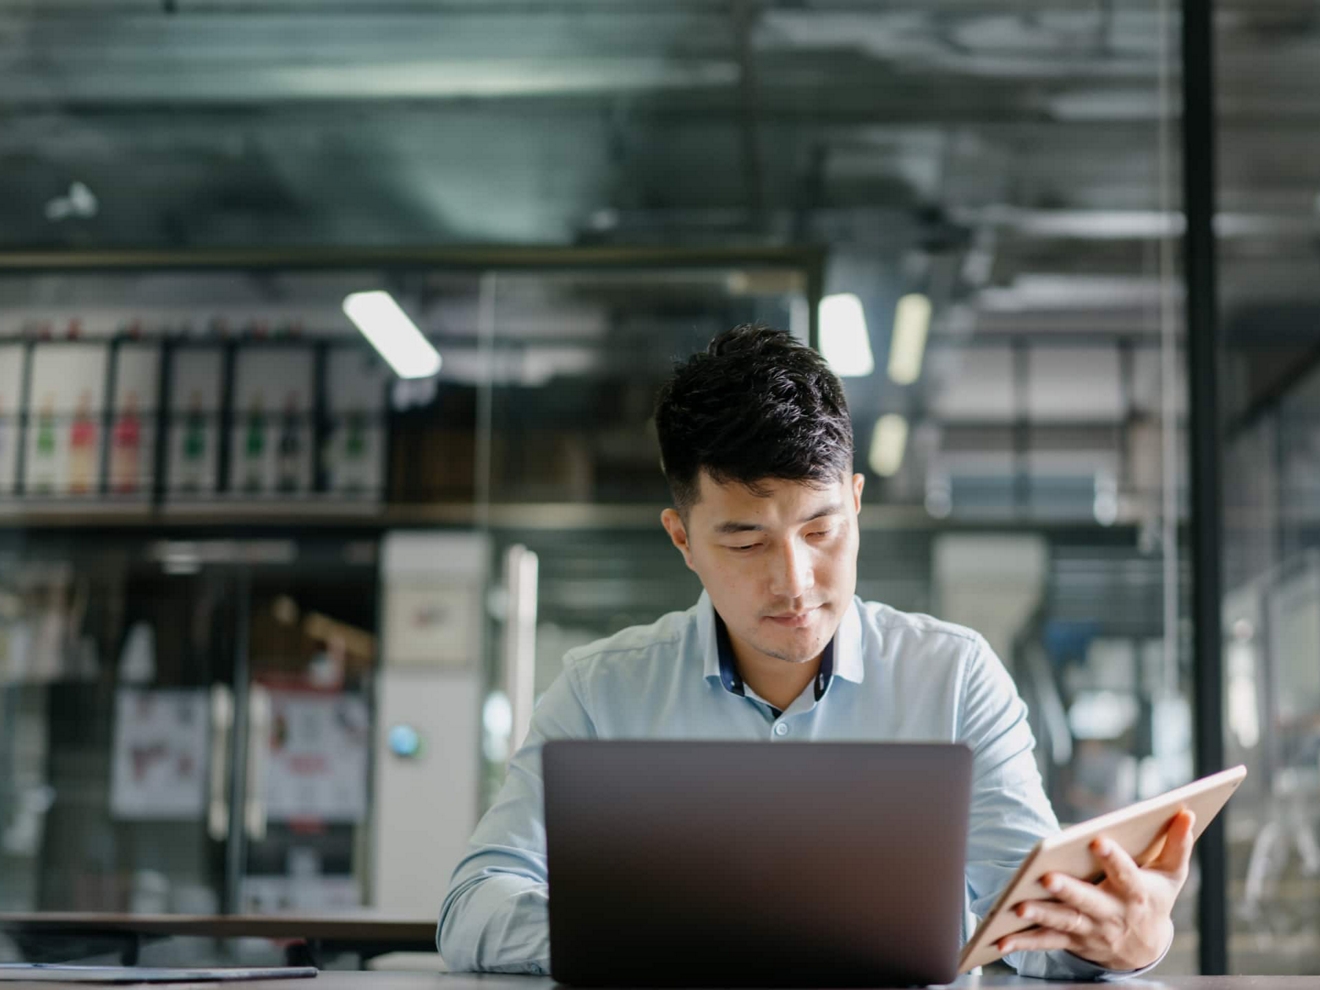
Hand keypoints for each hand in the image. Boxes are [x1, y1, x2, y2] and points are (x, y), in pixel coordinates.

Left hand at [997, 809, 1195, 970]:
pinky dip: (1023, 942)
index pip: (1126, 875)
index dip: (1113, 859)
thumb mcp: (1172, 875)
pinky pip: (1046, 942)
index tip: (1098, 840)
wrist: (1145, 948)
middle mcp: (1112, 914)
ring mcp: (1090, 930)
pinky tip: (1000, 940)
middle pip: (1089, 902)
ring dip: (1041, 916)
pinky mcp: (1072, 941)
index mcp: (1137, 894)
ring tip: (1019, 907)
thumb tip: (1186, 812)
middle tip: (1048, 878)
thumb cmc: (1155, 899)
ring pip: (1064, 922)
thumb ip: (1178, 844)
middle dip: (1069, 891)